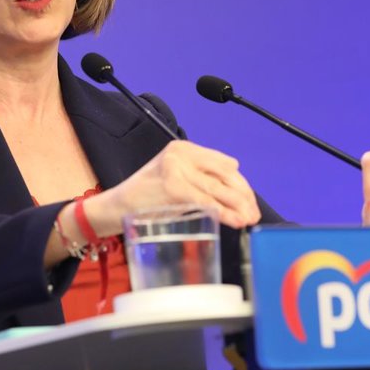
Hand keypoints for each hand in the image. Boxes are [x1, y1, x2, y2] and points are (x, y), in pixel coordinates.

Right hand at [101, 140, 261, 229]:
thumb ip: (199, 178)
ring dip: (238, 206)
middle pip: (225, 175)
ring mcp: (177, 169)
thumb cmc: (146, 196)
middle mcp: (181, 154)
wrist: (116, 206)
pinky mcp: (174, 187)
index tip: (249, 200)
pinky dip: (224, 213)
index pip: (223, 164)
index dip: (240, 183)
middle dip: (244, 196)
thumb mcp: (174, 177)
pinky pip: (207, 201)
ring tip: (249, 219)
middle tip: (253, 213)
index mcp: (183, 148)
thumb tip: (235, 192)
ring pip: (218, 189)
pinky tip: (235, 220)